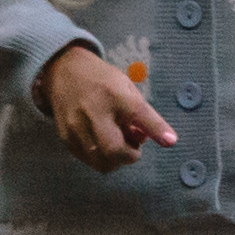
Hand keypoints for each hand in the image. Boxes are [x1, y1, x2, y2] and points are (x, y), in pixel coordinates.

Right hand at [41, 42, 174, 172]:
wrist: (64, 71)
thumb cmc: (102, 81)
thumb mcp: (126, 88)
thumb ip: (140, 115)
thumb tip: (145, 141)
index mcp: (114, 94)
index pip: (139, 113)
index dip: (156, 129)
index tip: (170, 141)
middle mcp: (93, 111)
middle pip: (114, 150)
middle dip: (129, 156)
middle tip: (132, 146)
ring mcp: (76, 127)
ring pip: (102, 162)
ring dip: (115, 160)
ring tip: (116, 142)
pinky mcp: (66, 138)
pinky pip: (90, 160)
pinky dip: (101, 157)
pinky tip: (102, 141)